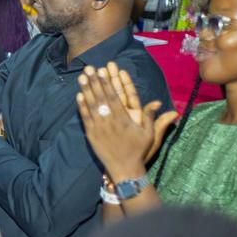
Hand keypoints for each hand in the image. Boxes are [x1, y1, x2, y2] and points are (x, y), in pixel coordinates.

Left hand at [76, 66, 175, 180]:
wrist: (124, 168)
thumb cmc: (138, 150)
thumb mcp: (149, 134)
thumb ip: (151, 117)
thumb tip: (158, 103)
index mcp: (124, 119)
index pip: (114, 97)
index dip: (107, 83)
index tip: (102, 71)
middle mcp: (110, 121)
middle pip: (101, 97)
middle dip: (94, 81)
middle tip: (89, 68)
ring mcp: (99, 127)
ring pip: (91, 105)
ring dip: (86, 90)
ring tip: (81, 77)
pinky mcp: (91, 134)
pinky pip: (85, 117)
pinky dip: (81, 106)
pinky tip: (78, 96)